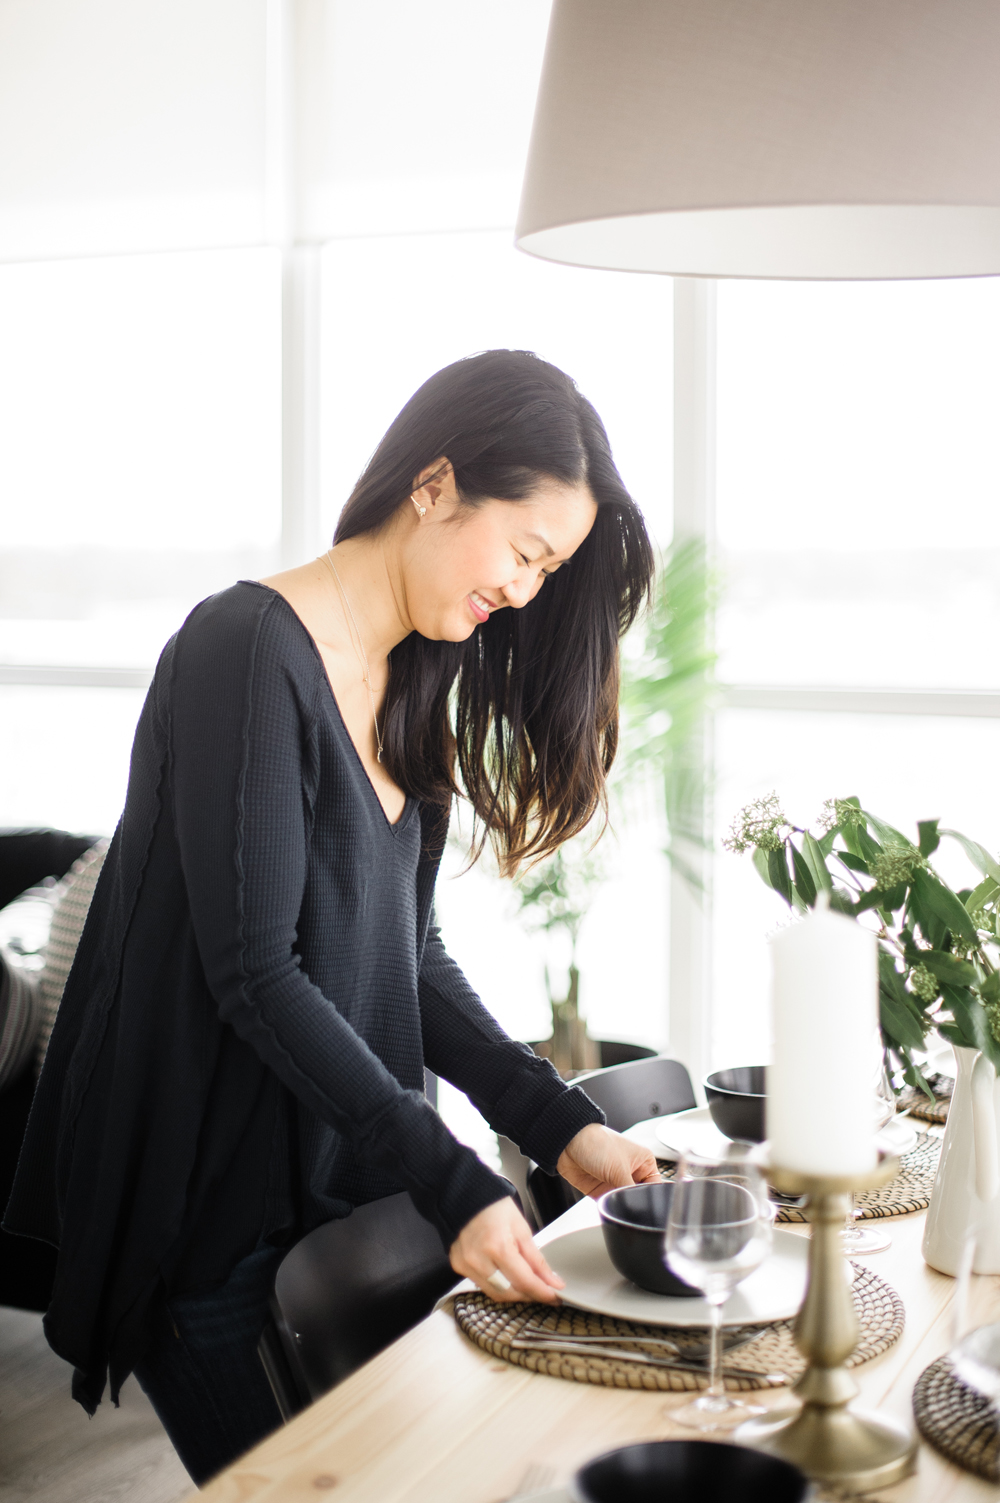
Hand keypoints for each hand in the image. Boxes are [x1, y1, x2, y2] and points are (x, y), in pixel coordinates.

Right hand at [449, 1196, 564, 1303]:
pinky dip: (498, 1285)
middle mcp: (479, 1260)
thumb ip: (536, 1260)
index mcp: (498, 1247)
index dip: (542, 1292)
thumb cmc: (494, 1207)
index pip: (524, 1281)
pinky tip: (507, 1277)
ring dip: (514, 1293)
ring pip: (496, 1294)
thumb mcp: (521, 1229)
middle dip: (529, 1295)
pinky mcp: (459, 1267)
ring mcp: (466, 1265)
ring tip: (527, 1284)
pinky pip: (482, 1285)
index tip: (555, 1295)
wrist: (466, 1196)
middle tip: (543, 1290)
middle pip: (510, 1293)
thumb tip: (551, 1281)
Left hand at [556, 1122, 659, 1198]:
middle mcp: (631, 1172)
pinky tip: (605, 1198)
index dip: (652, 1198)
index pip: (655, 1187)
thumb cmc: (596, 1142)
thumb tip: (638, 1208)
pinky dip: (608, 1205)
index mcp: (644, 1162)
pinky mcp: (601, 1190)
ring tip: (613, 1194)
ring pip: (624, 1201)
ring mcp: (615, 1181)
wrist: (568, 1142)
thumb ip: (631, 1191)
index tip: (647, 1206)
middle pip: (639, 1196)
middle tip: (627, 1199)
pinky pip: (609, 1203)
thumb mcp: (619, 1168)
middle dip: (634, 1201)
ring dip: (620, 1202)